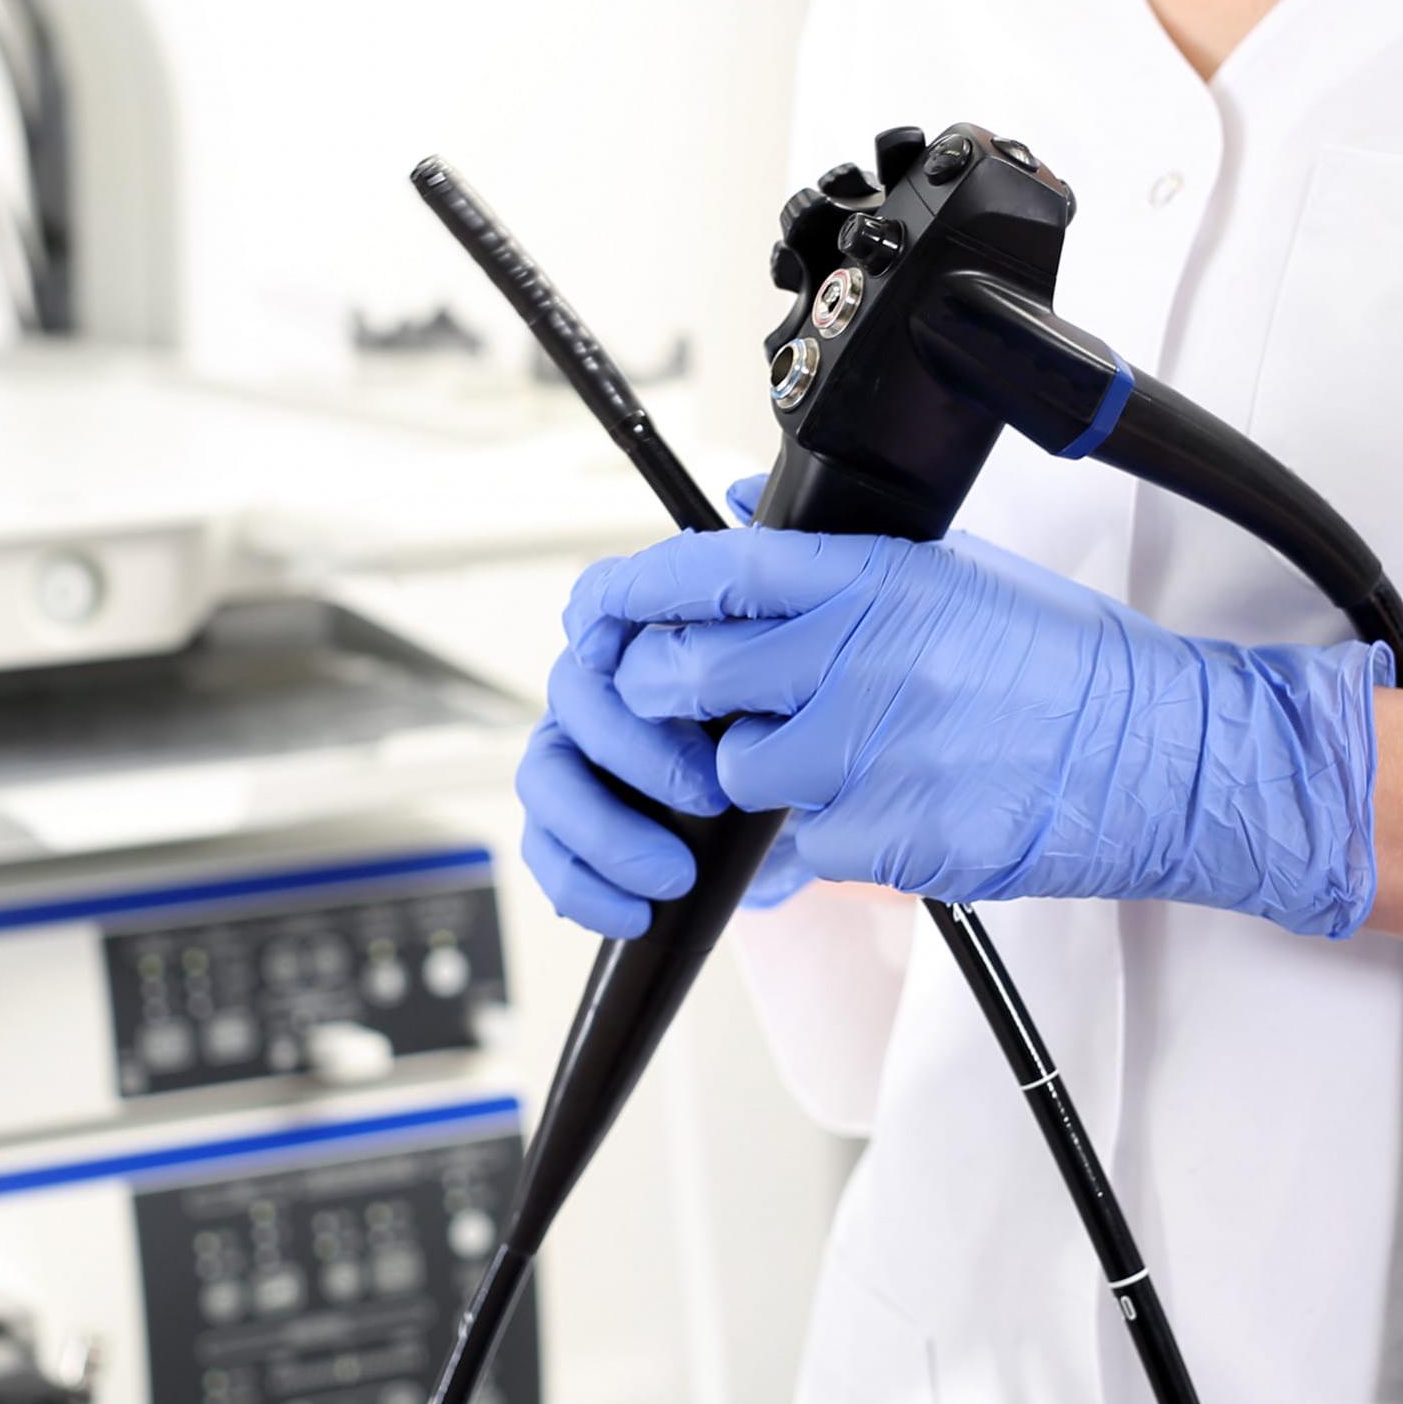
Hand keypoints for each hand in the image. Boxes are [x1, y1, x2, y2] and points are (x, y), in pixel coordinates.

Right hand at [511, 478, 815, 937]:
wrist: (854, 812)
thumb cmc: (824, 714)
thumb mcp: (825, 638)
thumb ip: (779, 571)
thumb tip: (749, 495)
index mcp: (655, 634)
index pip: (601, 603)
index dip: (605, 619)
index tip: (629, 650)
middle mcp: (609, 690)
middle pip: (575, 694)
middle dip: (633, 748)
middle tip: (706, 790)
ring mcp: (589, 762)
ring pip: (548, 776)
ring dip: (603, 826)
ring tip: (675, 871)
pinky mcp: (587, 836)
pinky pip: (551, 853)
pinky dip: (583, 884)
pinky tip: (636, 908)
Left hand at [548, 504, 1389, 935]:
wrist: (1161, 759)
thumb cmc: (1067, 665)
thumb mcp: (954, 572)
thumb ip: (837, 550)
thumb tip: (747, 505)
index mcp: (874, 580)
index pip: (714, 566)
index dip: (636, 589)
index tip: (603, 608)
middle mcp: (862, 657)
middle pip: (685, 674)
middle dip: (663, 699)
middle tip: (681, 710)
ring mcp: (871, 751)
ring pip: (729, 773)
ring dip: (740, 782)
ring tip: (800, 769)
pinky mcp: (888, 838)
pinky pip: (793, 851)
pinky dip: (801, 849)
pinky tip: (848, 822)